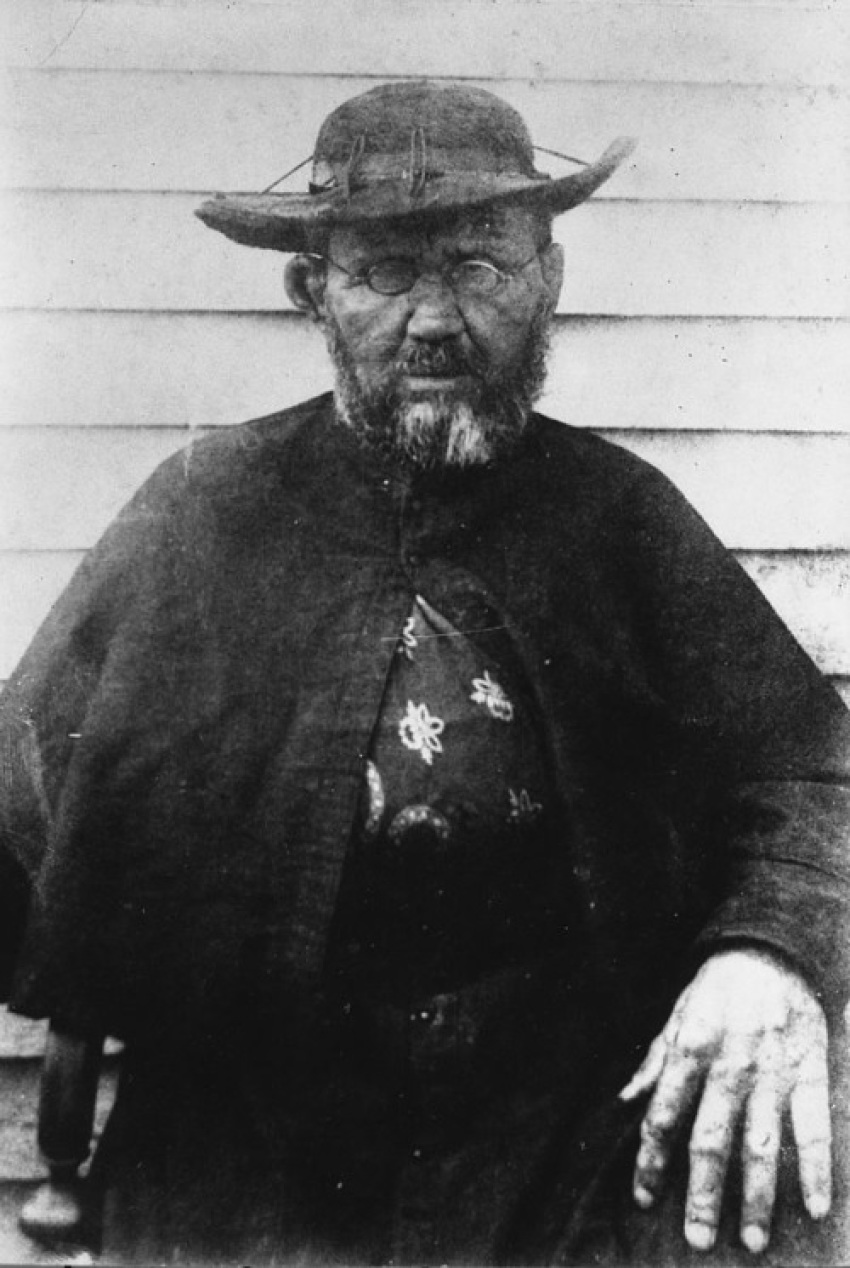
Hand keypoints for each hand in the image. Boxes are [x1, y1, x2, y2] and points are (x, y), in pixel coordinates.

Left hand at [619, 948, 830, 1253]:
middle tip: (699, 1241)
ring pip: (763, 1144)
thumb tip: (627, 1101)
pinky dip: (816, 1168)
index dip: (649, 1160)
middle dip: (704, 1194)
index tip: (644, 1198)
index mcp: (689, 1048)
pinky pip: (814, 1126)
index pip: (662, 1115)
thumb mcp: (678, 1014)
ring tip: (754, 1240)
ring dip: (759, 1196)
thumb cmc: (718, 987)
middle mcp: (728, 1065)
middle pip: (711, 1140)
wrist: (772, 949)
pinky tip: (816, 1207)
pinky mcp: (811, 1070)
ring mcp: (772, 1070)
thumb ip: (656, 1061)